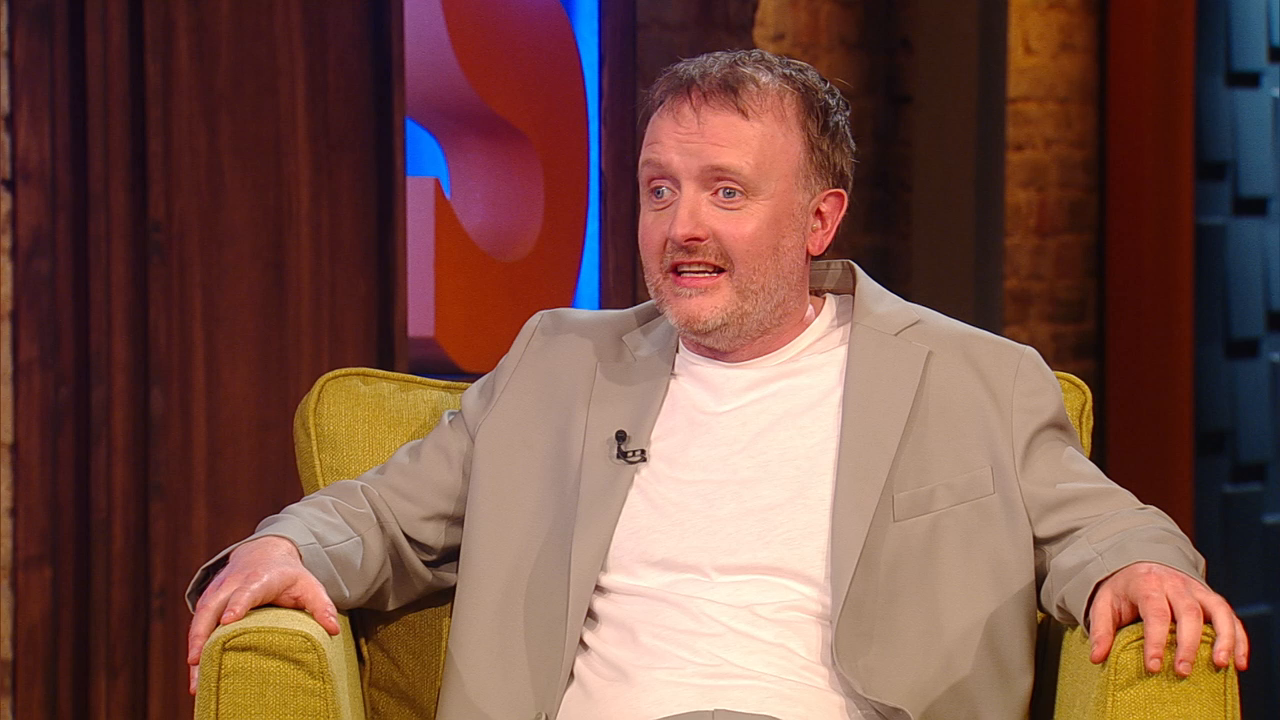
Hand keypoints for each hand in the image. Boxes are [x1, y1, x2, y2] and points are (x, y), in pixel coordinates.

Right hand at [186, 536, 340, 694]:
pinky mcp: (208, 601)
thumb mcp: (310, 585)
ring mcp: (217, 592)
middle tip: (197, 662)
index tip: (229, 620)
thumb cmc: (288, 575)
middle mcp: (233, 584)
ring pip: (200, 618)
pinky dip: (194, 645)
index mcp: (260, 579)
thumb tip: (334, 630)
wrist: (264, 552)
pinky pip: (197, 623)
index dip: (238, 605)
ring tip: (193, 677)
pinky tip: (194, 671)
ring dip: (194, 646)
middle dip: (203, 634)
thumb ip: (322, 606)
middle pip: (213, 608)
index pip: (246, 591)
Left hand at [1088, 561, 1247, 676]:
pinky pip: (1230, 616)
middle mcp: (1175, 584)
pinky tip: (1239, 663)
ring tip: (1221, 665)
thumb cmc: (1122, 590)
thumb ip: (1101, 629)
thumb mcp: (1104, 604)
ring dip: (1223, 638)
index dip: (1155, 641)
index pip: (1154, 612)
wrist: (1139, 563)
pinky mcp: (1210, 598)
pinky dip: (1238, 638)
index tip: (1153, 667)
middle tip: (1183, 672)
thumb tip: (1097, 658)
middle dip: (1187, 644)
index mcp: (1146, 584)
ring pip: (1217, 610)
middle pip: (1187, 612)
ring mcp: (1196, 590)